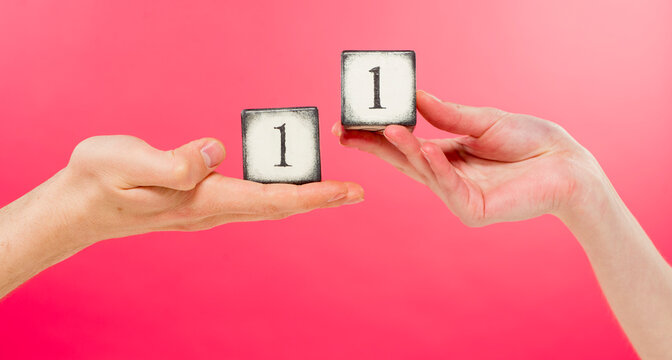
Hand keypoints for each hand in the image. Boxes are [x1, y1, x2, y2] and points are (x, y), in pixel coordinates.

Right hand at [52, 135, 363, 243]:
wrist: (77, 206)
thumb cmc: (98, 181)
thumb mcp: (127, 163)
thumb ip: (173, 161)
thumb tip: (216, 150)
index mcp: (202, 199)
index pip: (271, 199)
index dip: (314, 195)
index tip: (350, 191)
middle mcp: (210, 209)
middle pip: (278, 206)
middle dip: (320, 199)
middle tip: (357, 191)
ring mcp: (204, 208)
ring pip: (265, 204)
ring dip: (302, 196)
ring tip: (332, 188)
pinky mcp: (196, 200)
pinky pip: (248, 198)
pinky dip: (276, 192)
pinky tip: (283, 184)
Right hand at [333, 90, 604, 226]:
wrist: (568, 162)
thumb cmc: (529, 140)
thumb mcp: (482, 120)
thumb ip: (447, 114)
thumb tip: (414, 96)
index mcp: (446, 154)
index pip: (403, 144)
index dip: (376, 135)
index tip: (350, 121)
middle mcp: (446, 176)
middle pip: (402, 160)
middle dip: (373, 146)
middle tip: (344, 130)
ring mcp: (458, 195)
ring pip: (423, 170)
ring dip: (405, 148)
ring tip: (387, 128)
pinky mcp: (473, 209)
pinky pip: (449, 186)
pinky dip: (438, 166)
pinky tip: (427, 148)